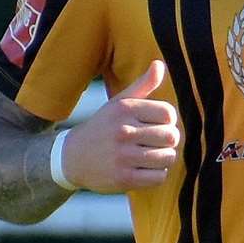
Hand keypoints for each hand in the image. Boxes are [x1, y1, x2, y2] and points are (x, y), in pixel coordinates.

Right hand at [60, 61, 180, 192]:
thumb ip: (143, 85)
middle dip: (169, 140)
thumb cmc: (103, 127)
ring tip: (152, 155)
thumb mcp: (118, 103)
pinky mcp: (124, 178)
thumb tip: (159, 64)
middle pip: (171, 136)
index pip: (168, 113)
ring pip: (167, 157)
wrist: (73, 157)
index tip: (158, 124)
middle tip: (157, 142)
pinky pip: (159, 177)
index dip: (168, 120)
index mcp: (124, 109)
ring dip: (164, 158)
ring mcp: (123, 156)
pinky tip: (145, 169)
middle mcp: (123, 131)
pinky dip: (157, 174)